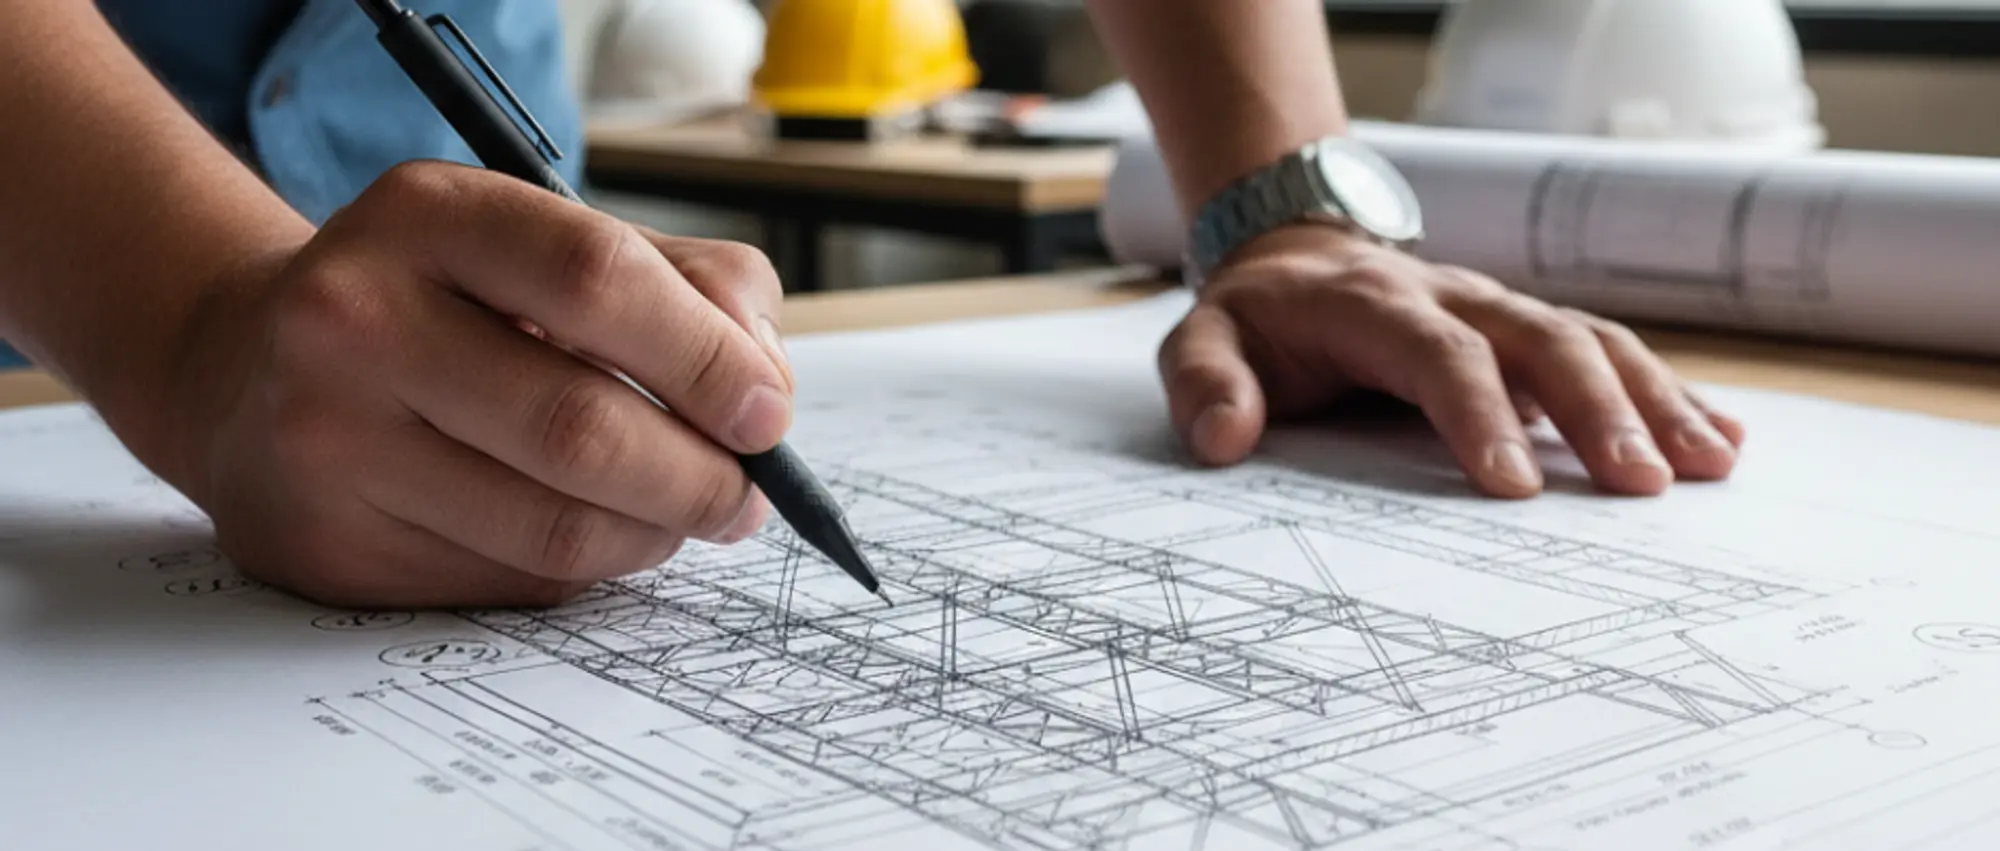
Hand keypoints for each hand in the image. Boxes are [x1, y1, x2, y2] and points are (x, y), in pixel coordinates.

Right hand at [155, 162, 793, 607]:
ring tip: (681, 513)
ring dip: (653, 535)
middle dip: (699, 477)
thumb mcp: (554, 242)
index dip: (706, 357)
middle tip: (746, 495)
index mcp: (426, 215)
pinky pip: (507, 583)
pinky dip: (582, 569)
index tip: (766, 414)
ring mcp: (326, 440)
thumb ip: (689, 285)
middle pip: (580, 427)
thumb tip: (764, 390)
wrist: (248, 368)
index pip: (596, 278)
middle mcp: (354, 319)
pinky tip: (588, 533)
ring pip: (552, 529)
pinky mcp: (327, 546)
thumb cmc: (448, 301)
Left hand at [1157, 224, 1744, 496]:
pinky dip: (1667, 393)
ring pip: (1592, 342)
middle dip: (1598, 410)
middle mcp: (1457, 299)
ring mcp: (1503, 313)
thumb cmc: (1256, 320)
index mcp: (1376, 307)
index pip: (1439, 355)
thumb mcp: (1202, 342)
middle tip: (1643, 486)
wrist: (1295, 260)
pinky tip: (1722, 439)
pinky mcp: (1531, 335)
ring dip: (1654, 401)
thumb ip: (1207, 384)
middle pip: (1542, 341)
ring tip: (1709, 465)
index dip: (1479, 414)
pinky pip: (1608, 354)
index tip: (1517, 487)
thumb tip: (1224, 438)